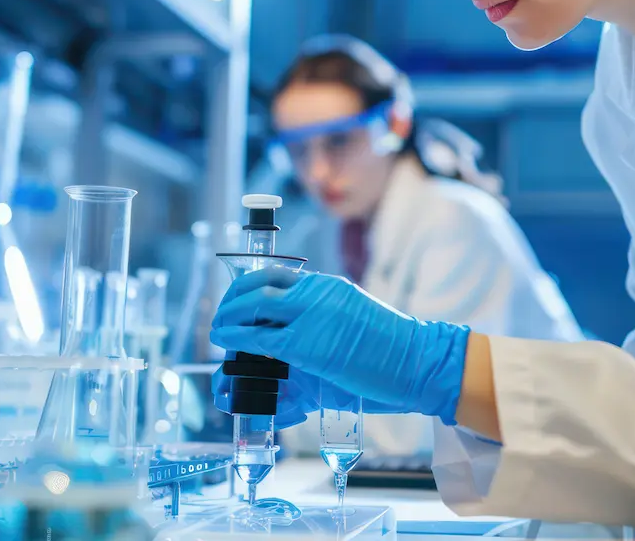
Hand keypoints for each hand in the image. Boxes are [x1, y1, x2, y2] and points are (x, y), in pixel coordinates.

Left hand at [210, 268, 469, 423]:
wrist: (417, 360)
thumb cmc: (391, 348)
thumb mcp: (354, 317)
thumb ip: (325, 316)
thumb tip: (301, 329)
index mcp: (326, 285)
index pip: (276, 274)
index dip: (249, 286)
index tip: (237, 298)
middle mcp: (315, 292)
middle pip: (257, 285)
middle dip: (232, 299)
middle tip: (222, 315)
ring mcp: (309, 315)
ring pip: (252, 307)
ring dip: (228, 318)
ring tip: (218, 330)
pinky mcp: (305, 343)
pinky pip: (258, 337)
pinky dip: (236, 338)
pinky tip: (227, 344)